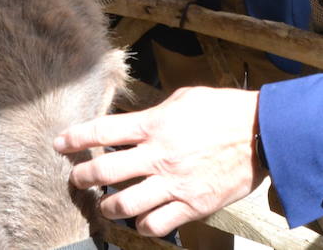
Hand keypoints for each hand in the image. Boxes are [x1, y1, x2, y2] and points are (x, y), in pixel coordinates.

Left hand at [55, 87, 263, 236]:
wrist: (263, 134)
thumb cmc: (225, 110)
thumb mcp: (185, 98)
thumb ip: (156, 113)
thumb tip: (136, 123)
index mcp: (155, 125)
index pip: (103, 131)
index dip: (75, 138)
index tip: (60, 143)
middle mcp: (159, 155)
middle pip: (104, 171)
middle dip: (82, 176)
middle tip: (76, 178)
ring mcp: (174, 183)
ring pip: (123, 204)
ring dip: (107, 206)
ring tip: (105, 203)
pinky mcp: (191, 205)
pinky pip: (155, 224)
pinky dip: (142, 224)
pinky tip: (141, 218)